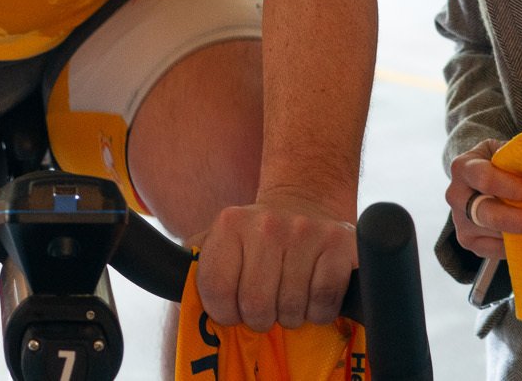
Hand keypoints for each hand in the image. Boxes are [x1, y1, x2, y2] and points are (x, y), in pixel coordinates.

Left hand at [192, 191, 357, 331]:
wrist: (304, 203)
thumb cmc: (257, 238)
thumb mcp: (221, 242)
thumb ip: (196, 269)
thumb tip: (182, 301)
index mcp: (230, 224)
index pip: (216, 290)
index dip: (224, 312)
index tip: (232, 309)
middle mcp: (267, 224)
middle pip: (255, 306)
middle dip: (259, 318)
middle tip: (264, 305)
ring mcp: (305, 232)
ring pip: (291, 308)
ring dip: (290, 315)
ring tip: (288, 296)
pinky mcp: (339, 244)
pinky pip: (323, 302)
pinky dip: (318, 311)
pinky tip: (311, 295)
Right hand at [446, 137, 521, 262]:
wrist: (474, 176)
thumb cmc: (496, 162)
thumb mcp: (502, 150)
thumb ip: (518, 157)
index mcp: (463, 167)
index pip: (485, 179)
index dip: (514, 188)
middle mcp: (456, 195)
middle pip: (490, 214)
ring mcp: (459, 220)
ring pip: (495, 234)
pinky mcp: (466, 240)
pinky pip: (493, 251)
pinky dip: (515, 247)